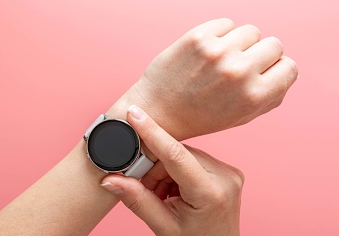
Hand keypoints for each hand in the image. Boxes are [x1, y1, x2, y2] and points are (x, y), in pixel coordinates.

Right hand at [100, 106, 243, 235]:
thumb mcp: (163, 226)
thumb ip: (137, 200)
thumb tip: (109, 179)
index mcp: (211, 192)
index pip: (175, 154)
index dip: (152, 132)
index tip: (135, 114)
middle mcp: (225, 177)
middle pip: (176, 155)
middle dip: (155, 169)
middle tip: (146, 190)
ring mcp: (229, 172)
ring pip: (183, 155)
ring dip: (165, 170)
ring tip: (164, 195)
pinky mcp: (227, 170)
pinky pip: (193, 159)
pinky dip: (177, 171)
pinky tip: (176, 190)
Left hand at [129, 18, 298, 139]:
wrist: (158, 111)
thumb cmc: (202, 116)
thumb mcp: (242, 116)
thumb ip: (271, 95)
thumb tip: (289, 70)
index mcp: (254, 96)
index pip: (290, 66)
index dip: (277, 69)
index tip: (263, 72)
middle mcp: (239, 72)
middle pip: (274, 44)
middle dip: (261, 54)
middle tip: (242, 64)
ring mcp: (217, 52)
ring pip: (251, 30)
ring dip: (240, 42)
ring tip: (223, 57)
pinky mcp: (198, 37)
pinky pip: (226, 23)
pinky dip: (221, 34)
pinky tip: (208, 49)